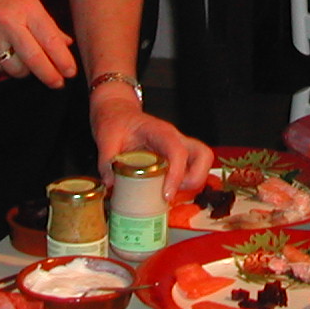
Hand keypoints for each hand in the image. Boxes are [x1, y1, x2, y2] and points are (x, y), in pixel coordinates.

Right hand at [0, 0, 75, 88]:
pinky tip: (11, 59)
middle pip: (34, 60)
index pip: (50, 40)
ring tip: (32, 65)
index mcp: (26, 8)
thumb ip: (46, 22)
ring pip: (15, 68)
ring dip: (27, 72)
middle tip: (58, 83)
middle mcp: (9, 24)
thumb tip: (65, 43)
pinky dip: (7, 67)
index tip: (71, 72)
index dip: (63, 60)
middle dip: (50, 76)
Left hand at [90, 91, 213, 198]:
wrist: (118, 114)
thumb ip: (106, 162)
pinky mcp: (177, 157)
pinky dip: (184, 184)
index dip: (177, 174)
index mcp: (160, 132)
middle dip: (195, 179)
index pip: (177, 151)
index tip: (166, 194)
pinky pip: (192, 170)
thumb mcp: (106, 139)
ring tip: (168, 194)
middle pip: (203, 155)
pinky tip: (164, 192)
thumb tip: (111, 185)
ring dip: (192, 183)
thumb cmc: (116, 122)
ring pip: (203, 163)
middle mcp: (176, 138)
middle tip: (171, 193)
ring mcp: (179, 147)